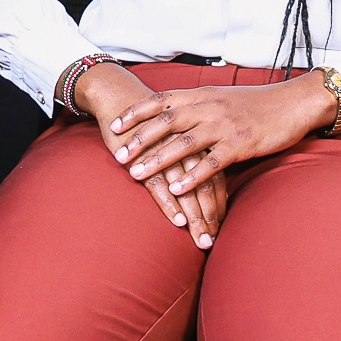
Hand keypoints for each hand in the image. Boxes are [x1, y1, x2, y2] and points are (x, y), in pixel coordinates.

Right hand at [69, 63, 224, 244]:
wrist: (121, 96)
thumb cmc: (154, 121)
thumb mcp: (180, 135)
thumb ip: (196, 155)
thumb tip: (210, 185)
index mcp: (200, 139)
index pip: (216, 179)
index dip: (219, 206)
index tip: (220, 230)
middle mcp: (188, 145)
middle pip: (205, 186)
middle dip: (209, 218)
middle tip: (211, 243)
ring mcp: (167, 150)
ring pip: (186, 188)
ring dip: (194, 216)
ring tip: (199, 240)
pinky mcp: (144, 154)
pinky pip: (160, 182)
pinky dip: (170, 202)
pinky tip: (177, 220)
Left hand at [108, 74, 339, 195]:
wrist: (295, 102)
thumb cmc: (258, 103)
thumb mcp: (223, 97)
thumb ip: (199, 105)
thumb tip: (174, 116)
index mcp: (204, 95)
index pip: (162, 100)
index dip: (137, 112)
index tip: (116, 124)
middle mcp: (210, 107)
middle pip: (166, 121)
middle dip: (139, 139)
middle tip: (119, 155)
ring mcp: (225, 126)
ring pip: (184, 142)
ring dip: (158, 159)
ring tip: (137, 174)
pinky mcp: (241, 144)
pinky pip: (211, 162)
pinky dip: (192, 176)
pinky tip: (177, 189)